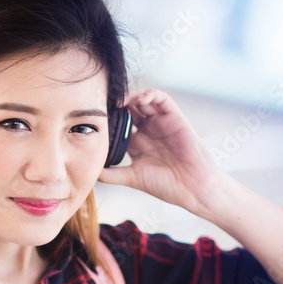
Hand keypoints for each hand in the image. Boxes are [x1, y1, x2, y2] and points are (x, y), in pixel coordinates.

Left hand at [97, 88, 227, 212]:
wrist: (192, 189)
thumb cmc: (166, 185)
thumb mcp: (132, 178)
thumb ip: (112, 174)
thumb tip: (90, 171)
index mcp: (137, 142)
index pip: (118, 124)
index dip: (107, 119)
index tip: (93, 117)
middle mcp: (148, 130)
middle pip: (129, 109)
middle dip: (116, 104)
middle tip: (104, 103)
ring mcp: (161, 123)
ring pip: (143, 100)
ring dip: (131, 96)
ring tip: (119, 100)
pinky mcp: (175, 118)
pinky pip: (163, 99)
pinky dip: (151, 94)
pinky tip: (140, 99)